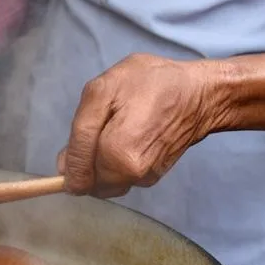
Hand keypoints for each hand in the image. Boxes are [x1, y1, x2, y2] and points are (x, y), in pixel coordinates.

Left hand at [57, 54, 221, 197]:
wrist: (200, 94)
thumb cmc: (151, 83)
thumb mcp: (103, 90)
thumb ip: (79, 131)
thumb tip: (65, 167)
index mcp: (116, 155)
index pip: (75, 177)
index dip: (68, 159)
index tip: (84, 137)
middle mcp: (130, 176)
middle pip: (87, 182)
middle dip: (86, 158)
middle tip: (104, 125)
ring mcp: (143, 180)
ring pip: (103, 182)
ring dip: (100, 162)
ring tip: (118, 129)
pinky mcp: (152, 178)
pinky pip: (120, 177)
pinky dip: (117, 162)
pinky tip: (131, 136)